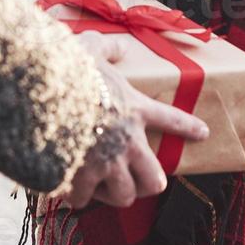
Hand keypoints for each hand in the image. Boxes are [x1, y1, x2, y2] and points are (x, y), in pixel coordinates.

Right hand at [61, 32, 209, 208]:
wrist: (41, 93)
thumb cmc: (68, 69)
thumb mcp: (91, 48)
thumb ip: (108, 48)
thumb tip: (120, 45)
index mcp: (134, 108)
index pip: (171, 119)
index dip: (188, 128)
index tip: (203, 133)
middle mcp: (128, 141)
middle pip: (154, 181)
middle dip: (146, 184)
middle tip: (134, 180)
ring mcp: (106, 162)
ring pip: (124, 196)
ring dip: (112, 192)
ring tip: (98, 183)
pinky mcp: (81, 177)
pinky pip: (84, 199)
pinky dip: (76, 195)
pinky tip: (67, 185)